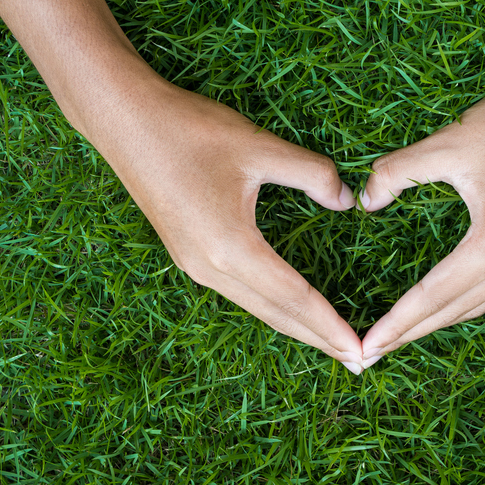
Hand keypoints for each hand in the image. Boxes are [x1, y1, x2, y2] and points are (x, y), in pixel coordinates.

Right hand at [92, 78, 363, 372]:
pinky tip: (288, 309)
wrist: (122, 120)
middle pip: (277, 315)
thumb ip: (313, 174)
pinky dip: (272, 308)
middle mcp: (210, 268)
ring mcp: (195, 266)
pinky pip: (240, 294)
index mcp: (230, 247)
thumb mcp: (260, 146)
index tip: (361, 352)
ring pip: (257, 308)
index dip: (331, 325)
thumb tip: (347, 200)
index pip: (295, 297)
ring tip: (331, 344)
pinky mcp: (188, 257)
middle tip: (358, 363)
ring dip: (296, 328)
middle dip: (320, 340)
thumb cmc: (190, 130)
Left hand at [357, 73, 484, 368]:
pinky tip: (445, 305)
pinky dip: (466, 303)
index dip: (396, 323)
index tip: (366, 348)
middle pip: (454, 312)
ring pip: (478, 306)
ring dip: (438, 323)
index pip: (432, 296)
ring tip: (401, 336)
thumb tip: (365, 202)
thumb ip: (396, 172)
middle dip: (410, 334)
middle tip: (372, 355)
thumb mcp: (445, 143)